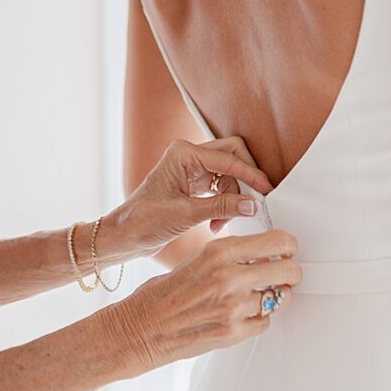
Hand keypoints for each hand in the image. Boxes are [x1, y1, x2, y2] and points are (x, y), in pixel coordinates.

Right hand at [111, 229, 300, 372]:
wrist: (140, 329)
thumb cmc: (162, 294)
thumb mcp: (195, 260)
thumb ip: (229, 257)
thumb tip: (262, 255)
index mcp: (218, 252)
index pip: (277, 241)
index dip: (288, 245)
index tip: (288, 249)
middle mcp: (229, 277)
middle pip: (288, 270)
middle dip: (291, 272)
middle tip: (287, 273)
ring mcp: (234, 308)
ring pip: (280, 298)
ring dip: (275, 296)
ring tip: (260, 295)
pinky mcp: (234, 333)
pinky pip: (265, 321)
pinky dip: (259, 317)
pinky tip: (243, 313)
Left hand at [112, 138, 273, 257]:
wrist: (124, 236)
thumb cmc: (142, 221)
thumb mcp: (185, 214)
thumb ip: (221, 207)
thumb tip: (252, 204)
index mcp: (183, 154)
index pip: (229, 158)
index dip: (250, 174)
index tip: (266, 190)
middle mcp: (188, 156)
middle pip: (233, 158)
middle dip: (244, 182)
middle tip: (252, 203)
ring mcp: (192, 169)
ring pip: (229, 175)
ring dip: (232, 198)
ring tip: (222, 223)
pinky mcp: (194, 184)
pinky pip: (221, 188)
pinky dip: (224, 204)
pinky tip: (217, 223)